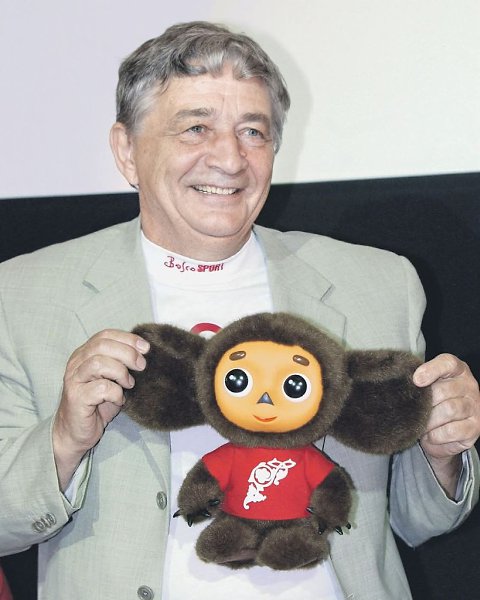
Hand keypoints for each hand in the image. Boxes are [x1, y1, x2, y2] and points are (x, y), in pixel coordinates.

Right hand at [53, 329, 149, 488]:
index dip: (127, 338)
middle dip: (127, 353)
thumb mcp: (112, 379)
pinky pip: (101, 388)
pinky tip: (119, 400)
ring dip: (120, 372)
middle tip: (141, 366)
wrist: (75, 433)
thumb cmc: (97, 404)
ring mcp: (74, 380)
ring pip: (98, 362)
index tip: (146, 348)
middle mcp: (76, 363)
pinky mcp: (76, 397)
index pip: (105, 335)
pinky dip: (116, 392)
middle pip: (102, 345)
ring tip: (129, 384)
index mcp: (84, 354)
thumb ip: (122, 364)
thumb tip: (145, 352)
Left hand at [414, 354, 479, 494]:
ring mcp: (474, 407)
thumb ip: (417, 381)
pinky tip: (429, 435)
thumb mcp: (425, 387)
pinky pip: (451, 431)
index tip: (415, 380)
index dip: (431, 370)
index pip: (447, 363)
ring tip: (419, 424)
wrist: (443, 432)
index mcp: (457, 370)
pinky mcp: (474, 427)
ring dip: (428, 420)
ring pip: (448, 410)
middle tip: (412, 411)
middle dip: (424, 403)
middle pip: (444, 390)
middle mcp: (469, 386)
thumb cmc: (431, 403)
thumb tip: (401, 382)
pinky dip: (435, 435)